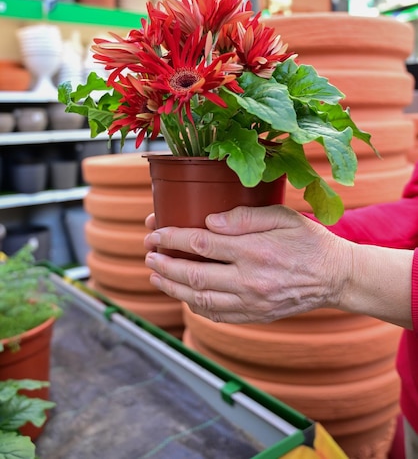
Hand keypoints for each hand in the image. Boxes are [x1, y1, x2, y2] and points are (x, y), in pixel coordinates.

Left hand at [144, 205, 350, 323]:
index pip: (201, 243)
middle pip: (193, 275)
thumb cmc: (309, 240)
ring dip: (172, 288)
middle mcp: (250, 280)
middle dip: (164, 265)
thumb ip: (245, 217)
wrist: (336, 277)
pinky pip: (217, 315)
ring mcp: (252, 302)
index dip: (172, 238)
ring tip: (155, 277)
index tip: (155, 233)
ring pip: (200, 299)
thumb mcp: (282, 216)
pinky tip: (184, 296)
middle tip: (149, 255)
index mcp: (254, 250)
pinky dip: (195, 306)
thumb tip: (209, 222)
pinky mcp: (256, 316)